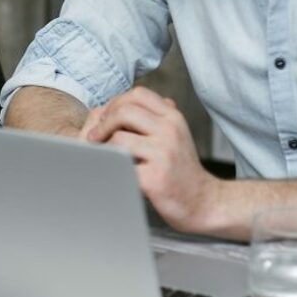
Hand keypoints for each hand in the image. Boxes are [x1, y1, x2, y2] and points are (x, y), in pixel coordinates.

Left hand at [83, 87, 219, 231]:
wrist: (203, 202)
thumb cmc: (180, 169)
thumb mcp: (173, 135)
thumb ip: (152, 117)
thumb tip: (117, 103)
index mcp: (173, 118)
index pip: (138, 94)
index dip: (116, 102)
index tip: (106, 119)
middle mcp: (170, 131)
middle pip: (124, 111)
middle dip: (103, 123)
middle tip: (94, 138)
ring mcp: (163, 154)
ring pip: (118, 138)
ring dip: (103, 146)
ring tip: (103, 155)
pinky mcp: (154, 177)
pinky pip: (120, 164)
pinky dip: (109, 165)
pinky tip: (111, 170)